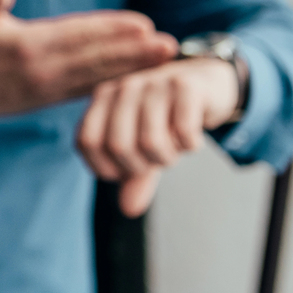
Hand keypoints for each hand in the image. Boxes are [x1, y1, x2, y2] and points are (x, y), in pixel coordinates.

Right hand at [0, 0, 179, 132]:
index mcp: (27, 47)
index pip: (78, 35)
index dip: (112, 30)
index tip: (143, 23)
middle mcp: (43, 71)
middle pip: (97, 59)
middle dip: (135, 52)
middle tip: (170, 46)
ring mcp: (47, 89)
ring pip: (98, 77)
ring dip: (132, 68)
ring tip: (163, 58)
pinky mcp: (47, 99)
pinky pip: (87, 90)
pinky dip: (112, 82)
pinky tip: (135, 77)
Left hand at [77, 57, 241, 217]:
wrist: (206, 83)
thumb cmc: (167, 117)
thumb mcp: (145, 147)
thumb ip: (134, 177)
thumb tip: (128, 209)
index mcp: (103, 98)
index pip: (87, 142)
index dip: (107, 167)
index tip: (127, 169)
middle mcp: (124, 87)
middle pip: (118, 146)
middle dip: (141, 166)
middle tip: (157, 159)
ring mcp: (154, 83)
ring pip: (151, 142)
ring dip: (168, 157)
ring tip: (175, 147)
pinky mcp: (185, 85)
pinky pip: (183, 132)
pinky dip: (191, 145)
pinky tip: (192, 136)